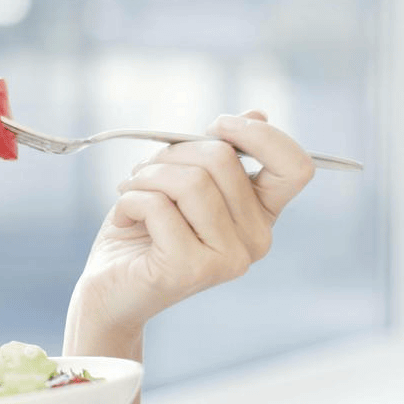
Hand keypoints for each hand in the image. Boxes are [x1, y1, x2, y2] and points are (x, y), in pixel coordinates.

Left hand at [70, 111, 314, 337]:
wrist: (108, 290)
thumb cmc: (143, 231)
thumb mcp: (181, 182)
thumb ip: (218, 154)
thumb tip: (257, 113)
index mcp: (261, 216)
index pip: (295, 167)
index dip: (258, 135)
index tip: (214, 127)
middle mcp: (256, 241)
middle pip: (223, 160)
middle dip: (172, 154)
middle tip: (145, 173)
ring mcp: (227, 259)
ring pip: (190, 180)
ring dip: (147, 176)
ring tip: (131, 193)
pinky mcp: (190, 269)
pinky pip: (158, 206)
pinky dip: (130, 201)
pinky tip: (124, 219)